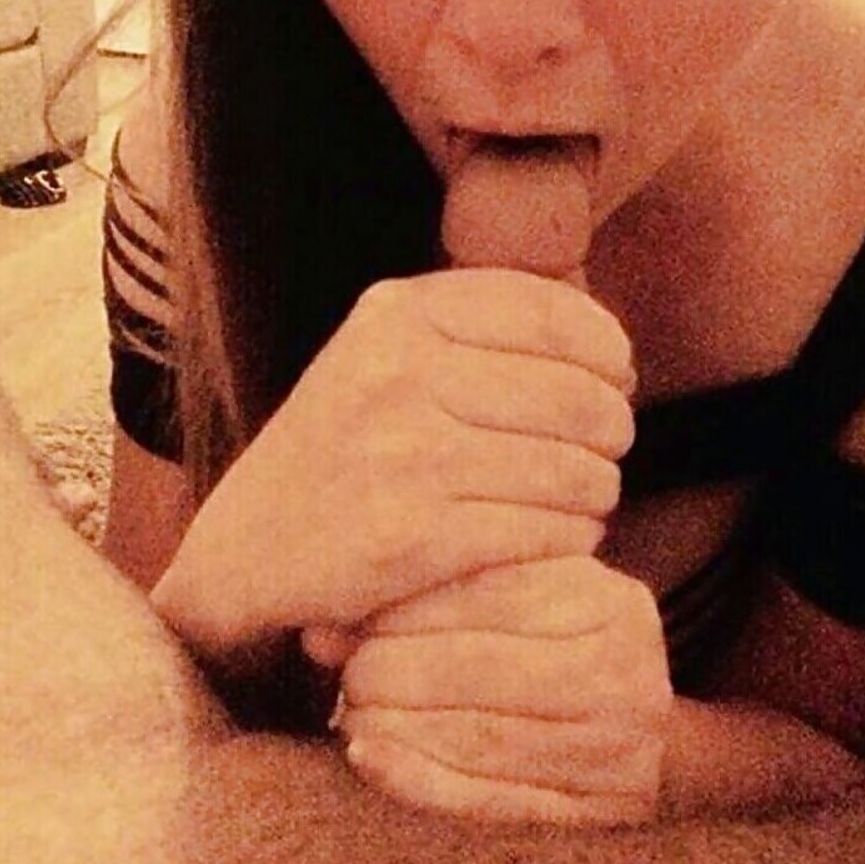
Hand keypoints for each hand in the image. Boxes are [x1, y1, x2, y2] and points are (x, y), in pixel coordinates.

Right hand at [152, 271, 633, 666]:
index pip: (553, 313)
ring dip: (597, 489)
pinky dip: (570, 539)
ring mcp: (404, 454)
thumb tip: (609, 341)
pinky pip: (545, 530)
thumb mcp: (386, 355)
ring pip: (572, 470)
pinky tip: (558, 537)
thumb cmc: (343, 447)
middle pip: (577, 396)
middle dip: (611, 427)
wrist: (246, 551)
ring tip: (585, 496)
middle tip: (607, 447)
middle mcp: (398, 372)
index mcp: (397, 313)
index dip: (607, 349)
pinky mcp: (413, 536)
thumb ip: (479, 330)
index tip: (618, 377)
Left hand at [334, 556, 672, 825]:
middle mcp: (624, 669)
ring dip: (397, 725)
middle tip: (347, 671)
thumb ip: (432, 598)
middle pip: (482, 667)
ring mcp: (618, 746)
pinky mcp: (596, 809)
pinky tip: (370, 757)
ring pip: (478, 736)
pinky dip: (418, 780)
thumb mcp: (518, 600)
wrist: (647, 729)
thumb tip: (320, 627)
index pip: (492, 594)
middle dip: (395, 668)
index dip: (412, 607)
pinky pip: (489, 799)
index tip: (354, 614)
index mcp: (607, 599)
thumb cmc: (564, 644)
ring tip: (351, 711)